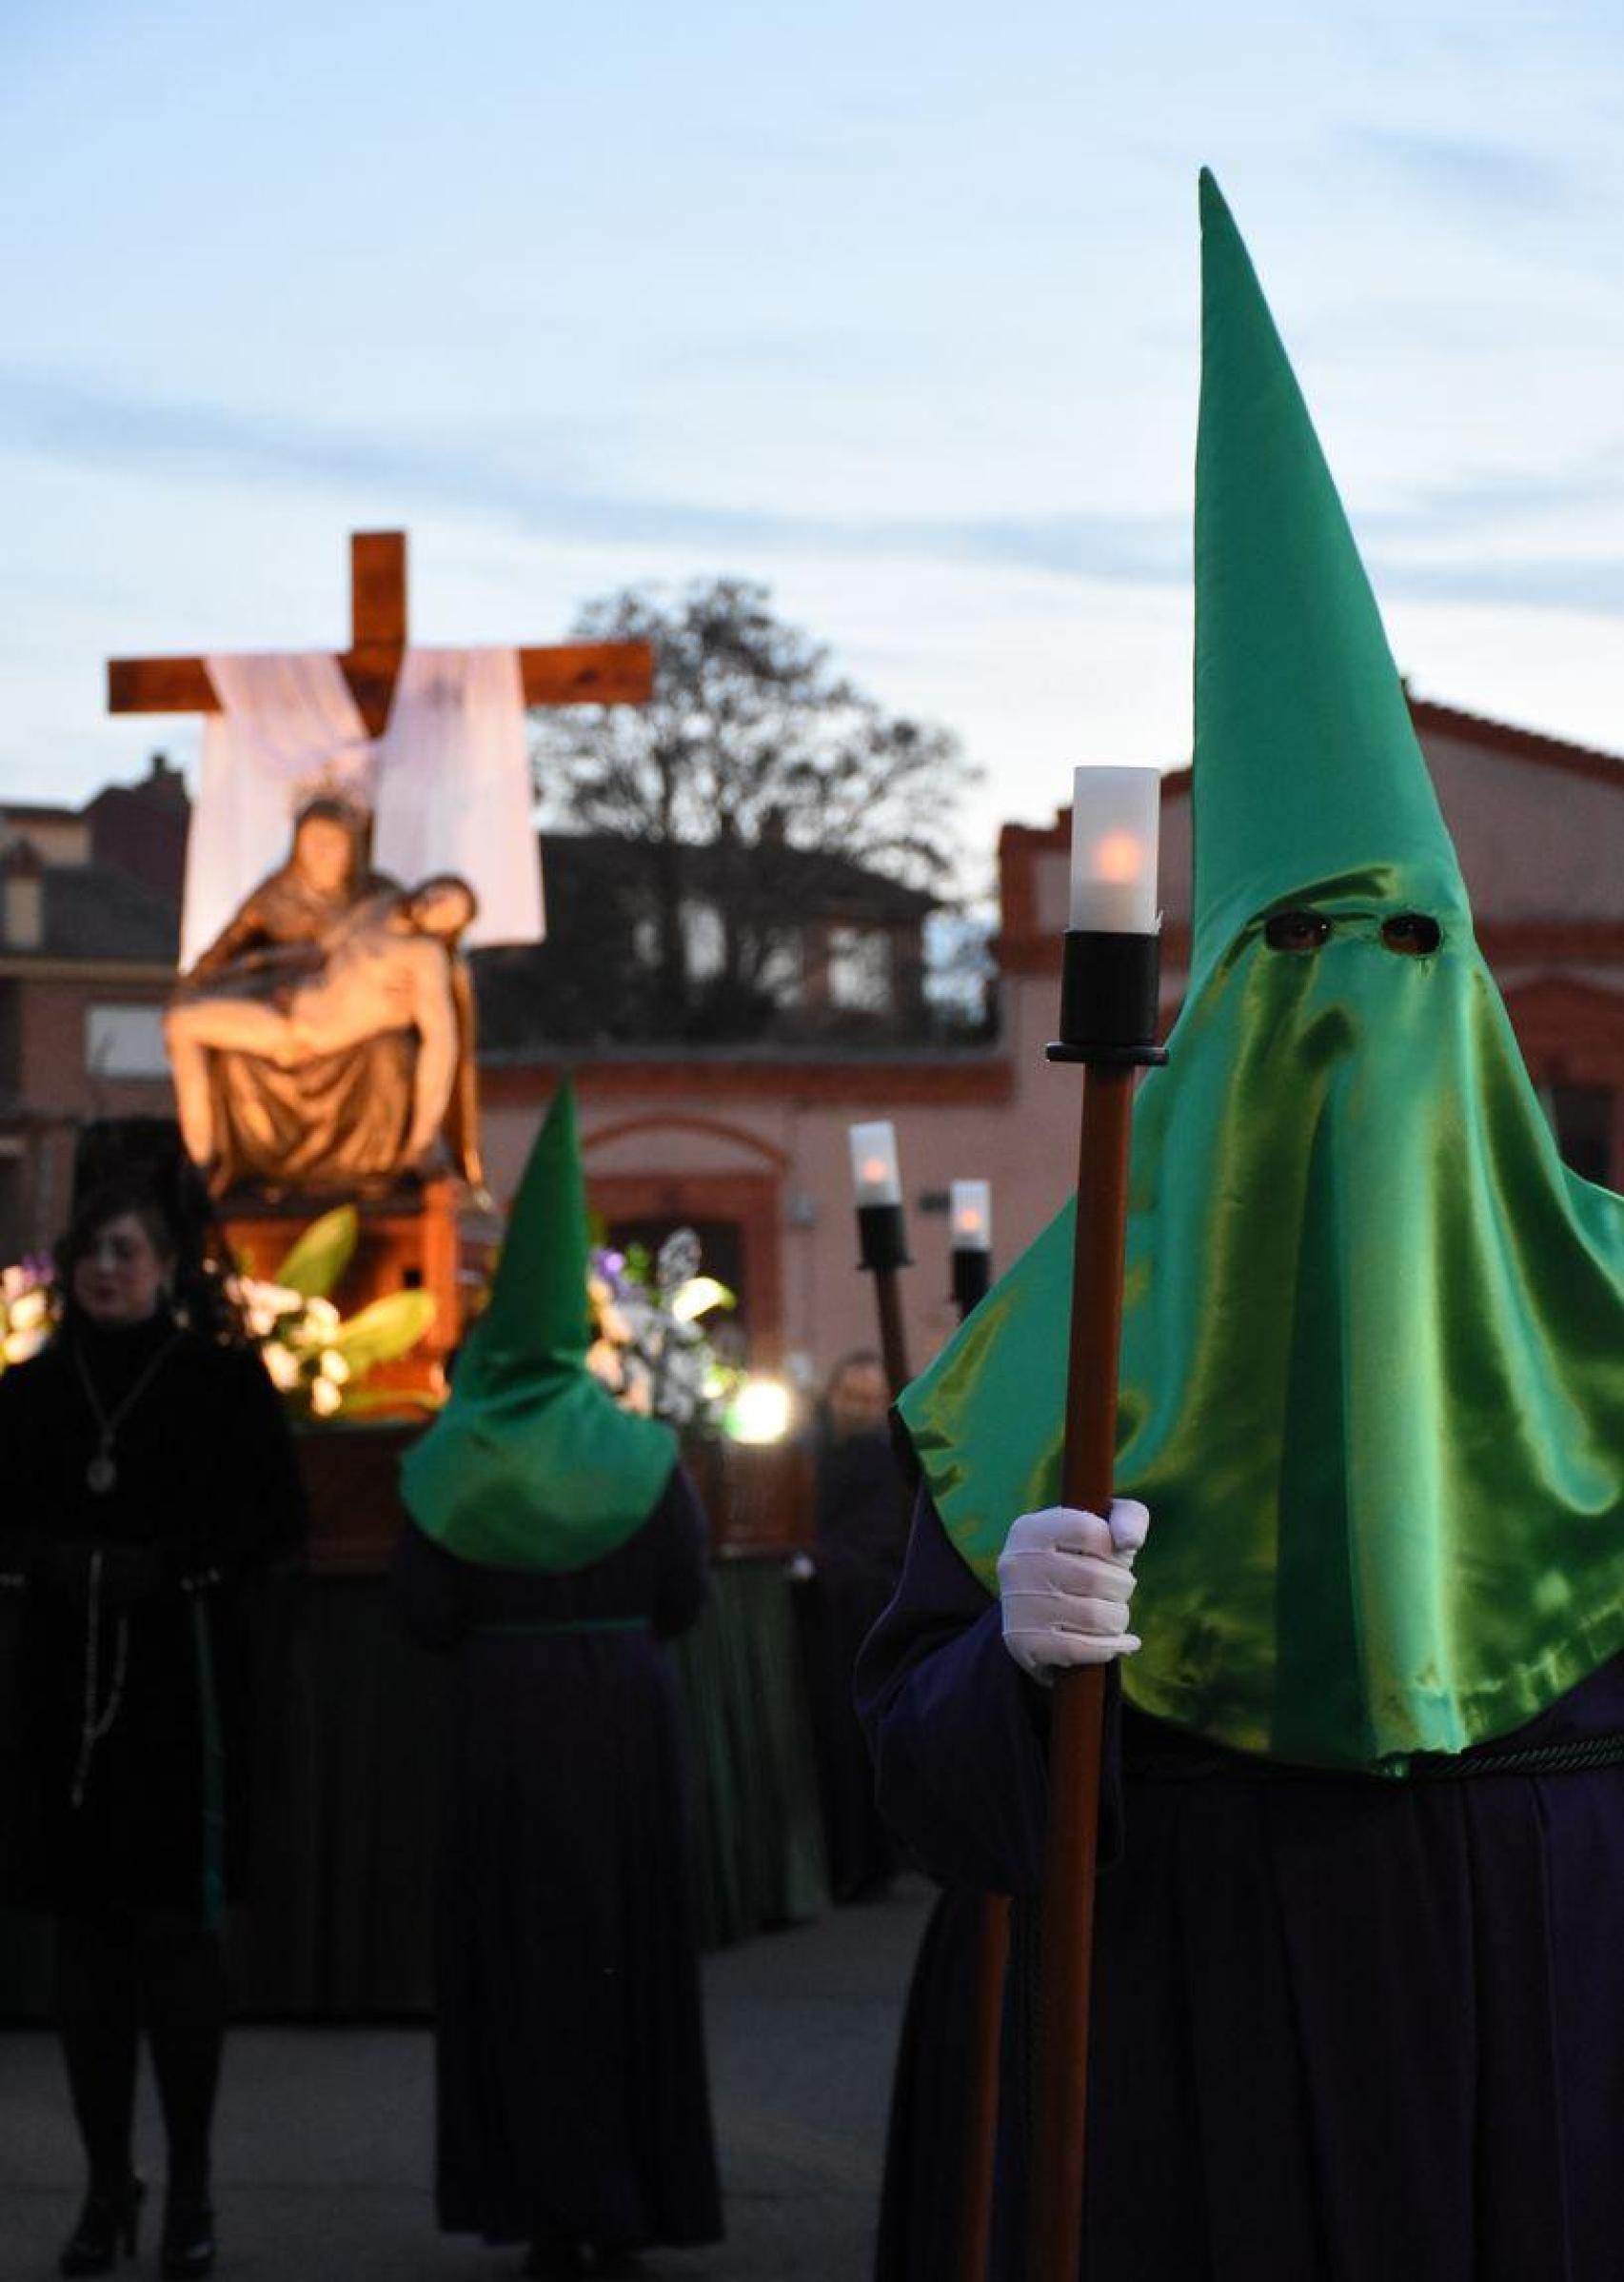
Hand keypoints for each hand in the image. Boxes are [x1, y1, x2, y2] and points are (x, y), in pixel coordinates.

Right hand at [997, 1501, 1148, 1685]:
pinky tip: (1122, 1643)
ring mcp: (1017, 1605)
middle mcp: (1016, 1563)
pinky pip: (1084, 1649)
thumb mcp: (1104, 1528)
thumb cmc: (1081, 1560)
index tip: (1112, 1557)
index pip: (1088, 1531)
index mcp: (1031, 1529)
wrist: (1037, 1612)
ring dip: (1118, 1618)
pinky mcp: (1023, 1643)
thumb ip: (1128, 1519)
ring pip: (1096, 1617)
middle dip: (1121, 1587)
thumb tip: (1129, 1541)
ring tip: (1112, 1614)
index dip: (1113, 1549)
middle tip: (1115, 1590)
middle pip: (1096, 1577)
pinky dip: (1112, 1647)